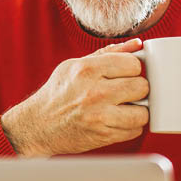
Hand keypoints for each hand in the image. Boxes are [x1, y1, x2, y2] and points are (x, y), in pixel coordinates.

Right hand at [0, 38, 149, 155]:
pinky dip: (130, 127)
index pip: (133, 64)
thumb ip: (109, 53)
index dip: (133, 69)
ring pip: (143, 112)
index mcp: (87, 69)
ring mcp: (99, 116)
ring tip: (125, 107)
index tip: (127, 74)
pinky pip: (135, 131)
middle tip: (127, 91)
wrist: (37, 125)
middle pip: (142, 87)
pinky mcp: (103, 136)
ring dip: (138, 110)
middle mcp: (94, 92)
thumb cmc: (58, 93)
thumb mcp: (76, 65)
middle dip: (138, 89)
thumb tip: (138, 45)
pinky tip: (118, 120)